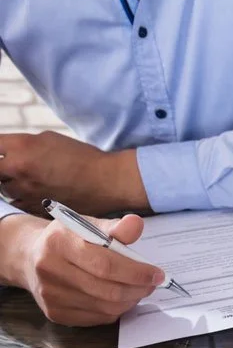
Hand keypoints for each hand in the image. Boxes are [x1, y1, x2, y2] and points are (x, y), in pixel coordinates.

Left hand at [0, 131, 147, 215]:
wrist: (107, 182)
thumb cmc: (82, 157)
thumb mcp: (48, 139)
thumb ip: (22, 144)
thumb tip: (8, 151)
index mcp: (21, 149)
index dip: (0, 149)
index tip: (4, 152)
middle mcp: (18, 171)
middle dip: (2, 168)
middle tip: (17, 166)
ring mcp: (25, 193)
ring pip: (4, 190)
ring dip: (11, 184)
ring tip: (30, 179)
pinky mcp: (35, 209)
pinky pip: (18, 203)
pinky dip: (23, 198)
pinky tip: (38, 192)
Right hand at [0, 213, 162, 325]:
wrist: (32, 256)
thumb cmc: (69, 239)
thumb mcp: (88, 225)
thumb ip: (115, 228)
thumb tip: (136, 224)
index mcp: (59, 243)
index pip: (105, 264)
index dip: (136, 272)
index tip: (157, 274)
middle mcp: (50, 270)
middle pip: (107, 290)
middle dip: (138, 289)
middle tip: (152, 284)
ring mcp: (50, 295)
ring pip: (105, 307)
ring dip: (130, 301)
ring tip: (140, 289)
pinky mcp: (55, 313)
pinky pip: (97, 318)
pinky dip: (116, 310)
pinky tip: (121, 298)